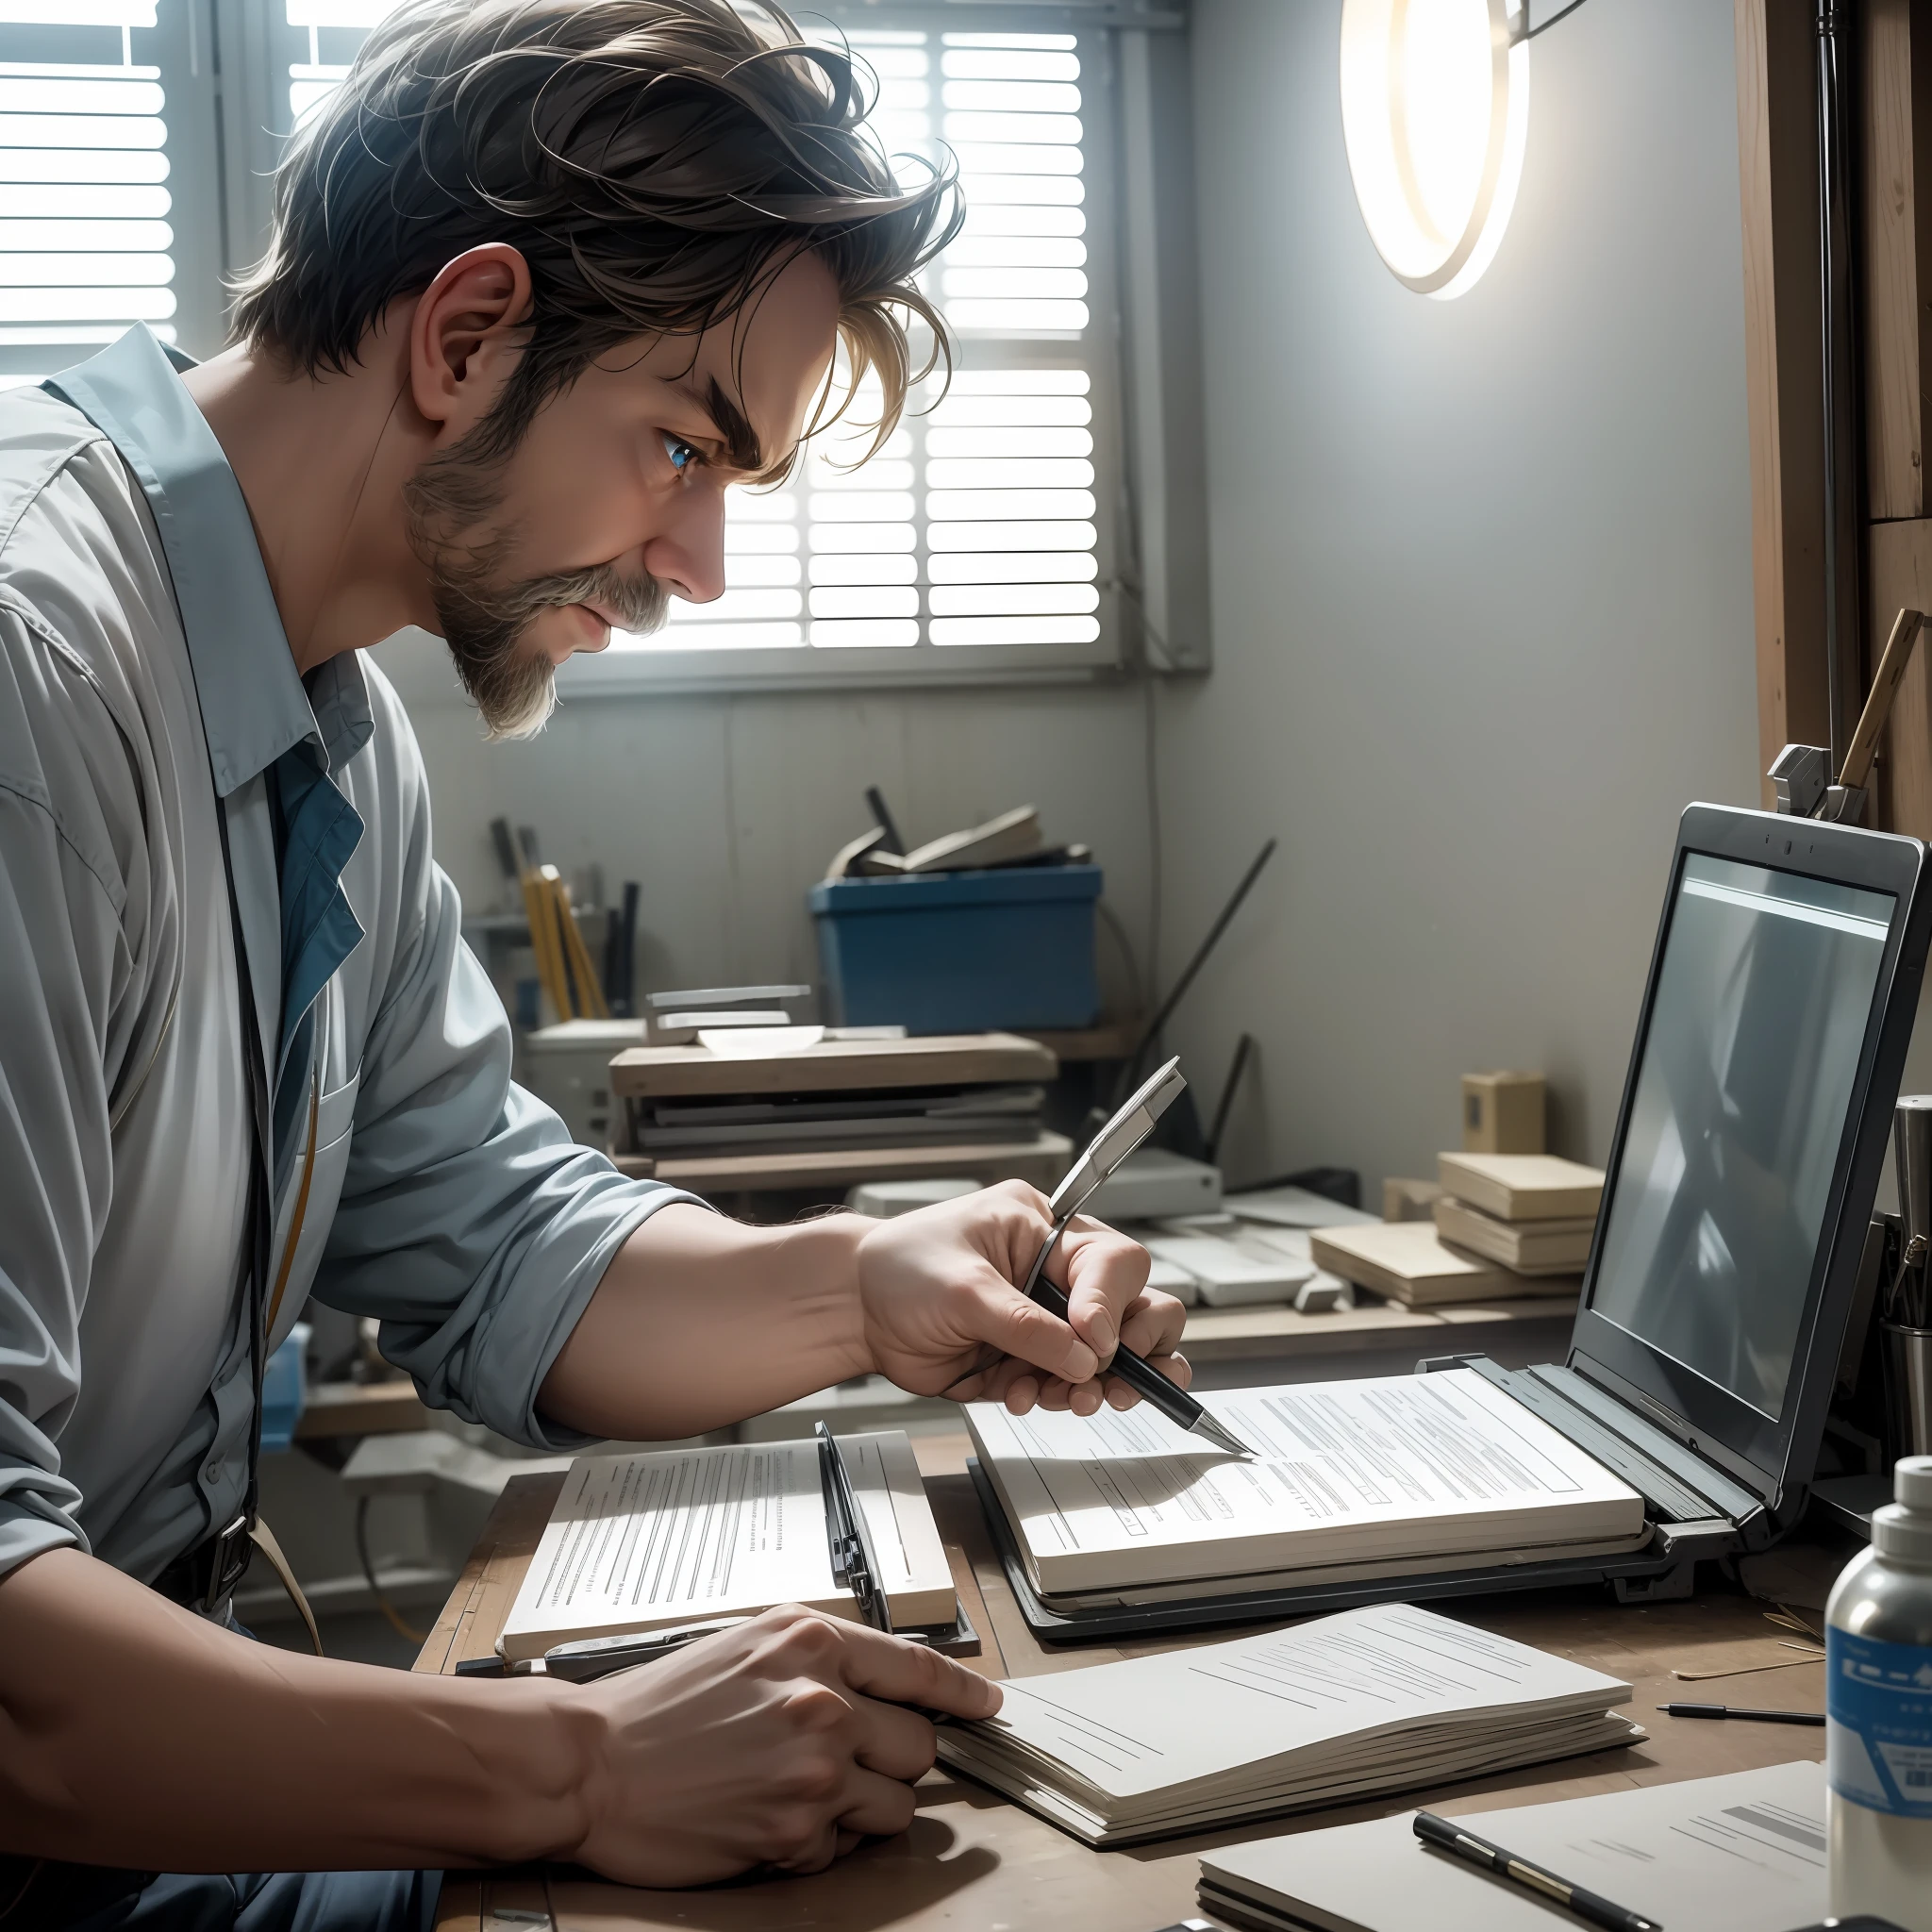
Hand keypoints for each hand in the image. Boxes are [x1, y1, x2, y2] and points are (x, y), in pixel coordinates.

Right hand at [566, 1605, 1000, 1883]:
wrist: (590, 1764)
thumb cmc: (659, 1707)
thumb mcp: (748, 1646)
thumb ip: (820, 1660)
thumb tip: (884, 1688)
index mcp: (812, 1642)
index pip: (918, 1667)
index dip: (963, 1693)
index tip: (987, 1706)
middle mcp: (823, 1699)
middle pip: (918, 1744)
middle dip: (890, 1759)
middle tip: (845, 1763)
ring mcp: (814, 1769)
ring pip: (897, 1804)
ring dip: (863, 1807)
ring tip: (801, 1793)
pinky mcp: (795, 1832)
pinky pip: (846, 1848)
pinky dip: (820, 1842)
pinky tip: (769, 1818)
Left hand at [853, 1180, 1189, 1414]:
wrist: (855, 1309)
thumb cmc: (899, 1268)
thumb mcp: (965, 1289)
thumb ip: (1027, 1325)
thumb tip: (1084, 1358)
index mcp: (1046, 1230)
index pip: (1112, 1263)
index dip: (1111, 1304)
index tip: (1091, 1340)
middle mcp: (1055, 1273)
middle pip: (1134, 1307)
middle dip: (1132, 1348)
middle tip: (1115, 1380)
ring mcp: (1046, 1320)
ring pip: (1107, 1356)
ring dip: (1092, 1384)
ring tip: (1070, 1399)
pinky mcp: (1029, 1359)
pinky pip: (1063, 1385)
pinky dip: (1049, 1397)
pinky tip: (1020, 1395)